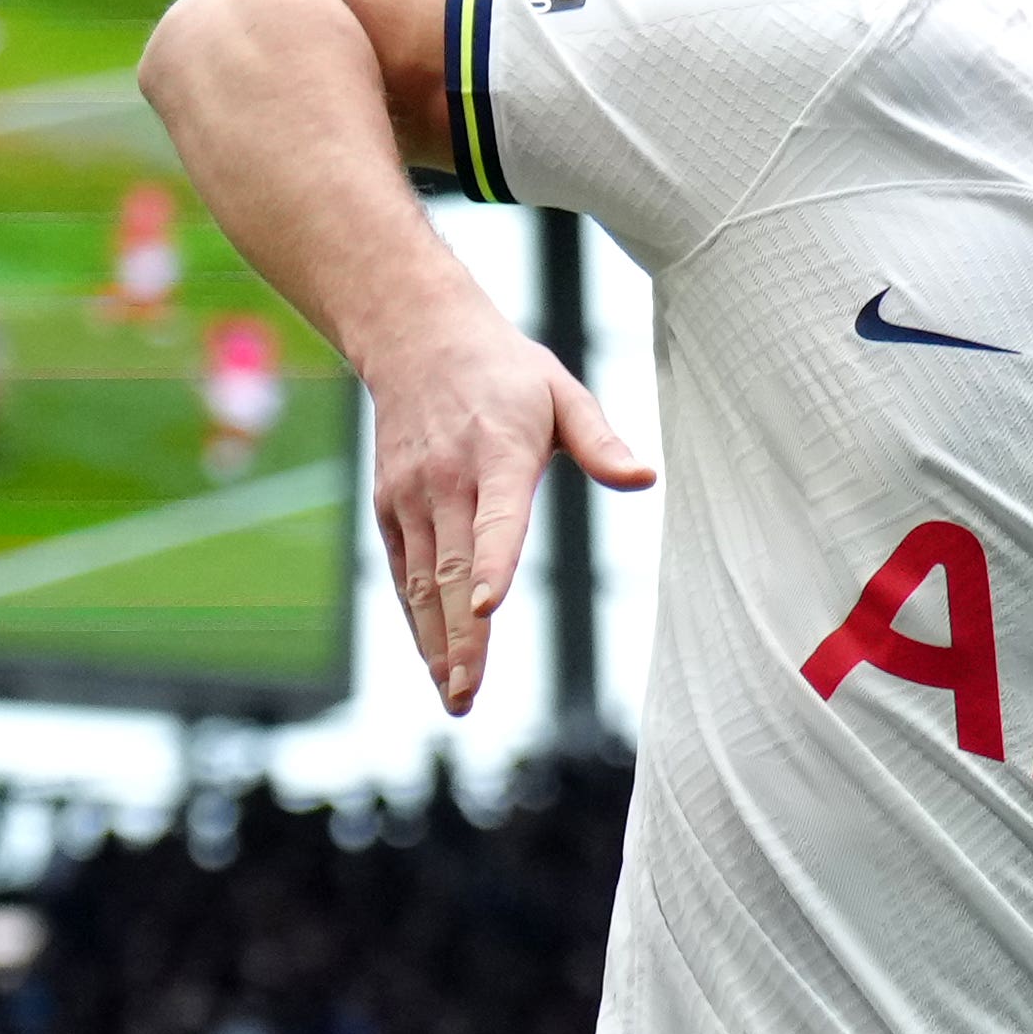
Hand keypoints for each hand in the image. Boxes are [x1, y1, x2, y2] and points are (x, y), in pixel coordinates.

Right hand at [365, 324, 650, 712]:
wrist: (416, 337)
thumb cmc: (505, 372)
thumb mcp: (562, 391)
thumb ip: (601, 441)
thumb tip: (644, 478)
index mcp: (497, 453)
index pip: (495, 518)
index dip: (491, 564)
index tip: (486, 608)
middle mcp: (447, 480)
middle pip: (452, 569)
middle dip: (462, 636)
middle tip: (470, 692)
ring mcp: (412, 496)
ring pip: (423, 582)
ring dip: (438, 644)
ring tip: (457, 696)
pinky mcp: (389, 507)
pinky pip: (403, 574)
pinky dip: (417, 621)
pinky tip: (435, 663)